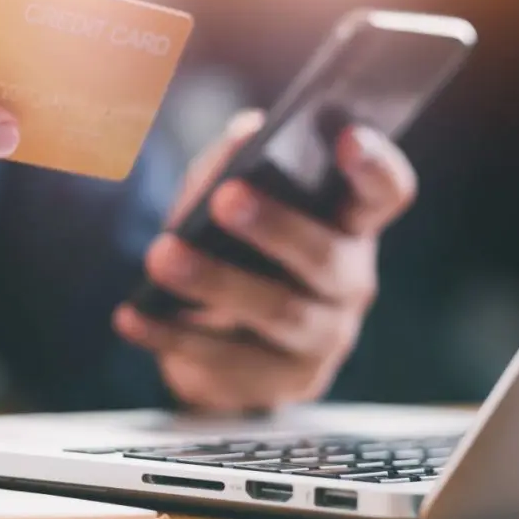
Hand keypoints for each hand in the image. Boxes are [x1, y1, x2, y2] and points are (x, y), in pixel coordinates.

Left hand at [115, 109, 415, 412]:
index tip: (347, 139)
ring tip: (163, 256)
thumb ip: (235, 165)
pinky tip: (133, 316)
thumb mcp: (231, 202)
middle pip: (327, 258)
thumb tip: (244, 134)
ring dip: (216, 282)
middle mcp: (348, 282)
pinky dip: (172, 336)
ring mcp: (321, 339)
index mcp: (348, 225)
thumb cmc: (237, 253)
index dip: (374, 168)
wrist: (225, 348)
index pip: (384, 194)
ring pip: (278, 312)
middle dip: (276, 227)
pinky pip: (226, 361)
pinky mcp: (280, 384)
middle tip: (227, 198)